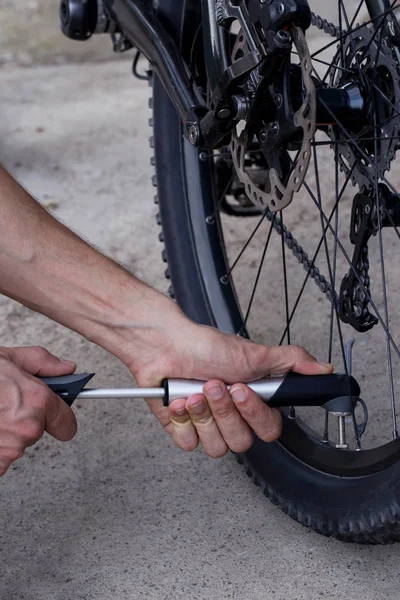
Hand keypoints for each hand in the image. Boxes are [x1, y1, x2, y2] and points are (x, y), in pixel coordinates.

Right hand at [0, 346, 76, 475]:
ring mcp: (9, 450)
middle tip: (5, 404)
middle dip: (25, 419)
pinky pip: (1, 459)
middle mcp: (28, 429)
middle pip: (38, 432)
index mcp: (37, 402)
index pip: (67, 423)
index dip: (59, 417)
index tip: (55, 415)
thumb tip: (66, 369)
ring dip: (6, 434)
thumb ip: (43, 363)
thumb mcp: (9, 357)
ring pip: (17, 445)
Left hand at [131, 318, 332, 457]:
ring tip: (193, 391)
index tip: (241, 389)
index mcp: (251, 402)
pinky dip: (181, 420)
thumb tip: (323, 368)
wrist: (163, 344)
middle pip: (242, 443)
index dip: (254, 414)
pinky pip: (188, 444)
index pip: (268, 429)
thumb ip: (291, 363)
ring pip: (216, 448)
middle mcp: (231, 416)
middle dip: (224, 411)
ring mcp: (207, 425)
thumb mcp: (254, 353)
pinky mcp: (182, 430)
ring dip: (204, 415)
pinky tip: (177, 400)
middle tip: (214, 384)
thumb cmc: (205, 345)